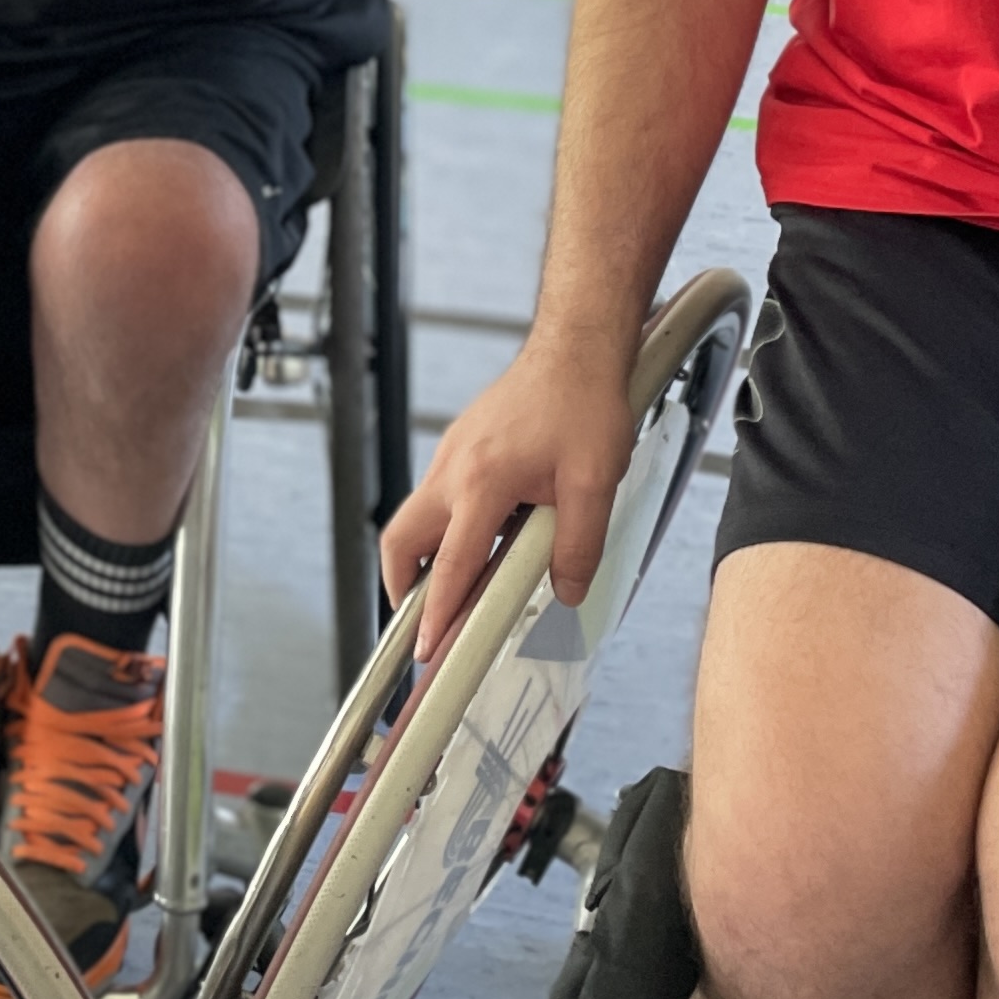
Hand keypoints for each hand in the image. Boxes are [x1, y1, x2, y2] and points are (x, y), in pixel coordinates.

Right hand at [380, 342, 637, 667]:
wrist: (577, 348)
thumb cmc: (583, 403)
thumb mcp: (596, 483)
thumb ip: (580, 545)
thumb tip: (566, 591)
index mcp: (482, 482)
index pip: (450, 565)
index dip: (438, 614)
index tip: (428, 650)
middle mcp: (454, 469)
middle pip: (402, 540)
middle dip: (404, 587)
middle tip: (425, 621)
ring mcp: (452, 455)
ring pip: (417, 518)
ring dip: (432, 556)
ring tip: (469, 584)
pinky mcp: (461, 446)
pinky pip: (442, 498)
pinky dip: (453, 528)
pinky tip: (495, 536)